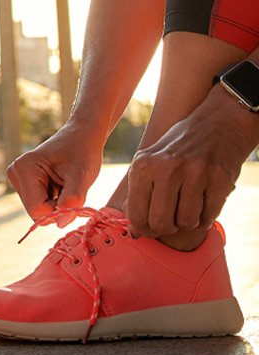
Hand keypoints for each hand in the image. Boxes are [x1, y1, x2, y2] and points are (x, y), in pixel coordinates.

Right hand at [6, 124, 103, 225]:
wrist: (82, 136)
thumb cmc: (83, 152)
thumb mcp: (83, 176)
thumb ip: (72, 200)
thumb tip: (60, 223)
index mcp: (25, 168)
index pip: (37, 209)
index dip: (59, 210)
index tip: (74, 194)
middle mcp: (15, 172)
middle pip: (35, 211)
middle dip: (56, 207)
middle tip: (70, 188)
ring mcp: (16, 177)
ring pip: (36, 210)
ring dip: (55, 204)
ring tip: (65, 184)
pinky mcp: (22, 182)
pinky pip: (37, 204)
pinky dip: (52, 200)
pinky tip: (59, 184)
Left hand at [126, 88, 258, 236]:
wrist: (219, 123)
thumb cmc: (178, 148)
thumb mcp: (150, 162)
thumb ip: (139, 194)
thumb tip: (134, 232)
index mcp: (143, 165)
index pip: (136, 215)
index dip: (144, 229)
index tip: (151, 228)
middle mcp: (167, 168)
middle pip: (160, 223)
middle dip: (166, 228)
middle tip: (171, 221)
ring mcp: (195, 173)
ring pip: (186, 222)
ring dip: (188, 222)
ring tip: (189, 207)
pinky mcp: (220, 178)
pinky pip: (209, 216)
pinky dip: (206, 217)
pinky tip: (204, 203)